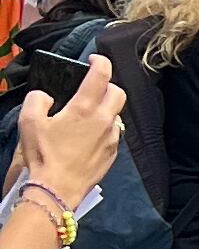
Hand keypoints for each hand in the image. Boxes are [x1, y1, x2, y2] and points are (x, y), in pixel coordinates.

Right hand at [17, 59, 121, 206]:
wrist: (57, 189)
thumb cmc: (43, 155)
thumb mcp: (29, 122)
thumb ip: (37, 100)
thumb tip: (46, 97)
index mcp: (84, 108)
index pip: (102, 74)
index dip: (101, 61)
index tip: (94, 59)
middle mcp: (103, 120)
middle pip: (118, 92)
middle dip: (108, 85)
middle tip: (93, 88)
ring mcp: (111, 138)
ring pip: (117, 114)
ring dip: (106, 109)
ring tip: (88, 115)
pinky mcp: (112, 154)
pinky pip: (113, 134)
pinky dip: (105, 129)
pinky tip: (89, 136)